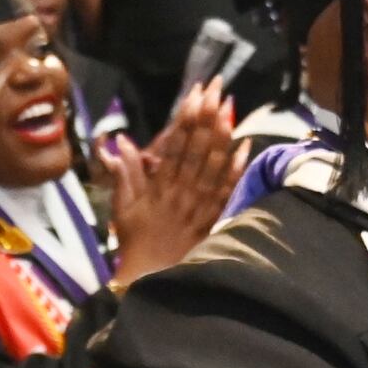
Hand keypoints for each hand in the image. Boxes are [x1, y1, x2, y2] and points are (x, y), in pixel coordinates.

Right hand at [105, 83, 243, 283]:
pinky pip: (226, 191)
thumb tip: (122, 142)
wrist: (150, 278)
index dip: (185, 117)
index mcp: (158, 186)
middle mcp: (180, 191)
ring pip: (212, 165)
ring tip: (230, 109)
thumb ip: (125, 174)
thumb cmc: (134, 241)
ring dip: (222, 135)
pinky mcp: (211, 219)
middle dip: (207, 116)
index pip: (174, 144)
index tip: (194, 93)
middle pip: (196, 148)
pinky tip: (245, 147)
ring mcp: (198, 205)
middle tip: (217, 89)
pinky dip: (235, 169)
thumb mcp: (123, 208)